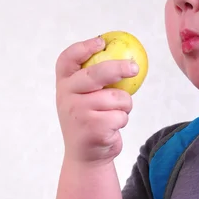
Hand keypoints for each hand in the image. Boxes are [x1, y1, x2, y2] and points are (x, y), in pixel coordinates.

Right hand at [55, 36, 138, 163]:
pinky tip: (112, 128)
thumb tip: (125, 57)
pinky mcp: (93, 127)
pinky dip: (123, 120)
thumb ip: (94, 81)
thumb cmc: (89, 121)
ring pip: (116, 97)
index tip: (101, 42)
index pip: (67, 60)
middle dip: (118, 67)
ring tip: (114, 114)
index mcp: (64, 85)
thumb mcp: (83, 99)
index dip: (83, 48)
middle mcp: (67, 96)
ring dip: (124, 105)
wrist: (85, 156)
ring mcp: (79, 112)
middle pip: (96, 74)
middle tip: (134, 67)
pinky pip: (121, 115)